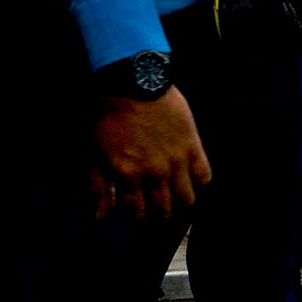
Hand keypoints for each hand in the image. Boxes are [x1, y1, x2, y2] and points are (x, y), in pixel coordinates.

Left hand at [90, 88, 210, 221]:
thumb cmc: (109, 116)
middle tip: (158, 208)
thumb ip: (100, 187)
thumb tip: (101, 217)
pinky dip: (199, 181)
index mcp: (127, 174)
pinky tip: (189, 176)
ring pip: (187, 199)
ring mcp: (176, 161)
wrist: (132, 83)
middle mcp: (154, 172)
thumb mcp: (96, 152)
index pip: (138, 211)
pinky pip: (205, 177)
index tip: (138, 211)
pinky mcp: (193, 146)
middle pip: (164, 209)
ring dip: (180, 201)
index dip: (138, 215)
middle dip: (160, 213)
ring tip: (175, 195)